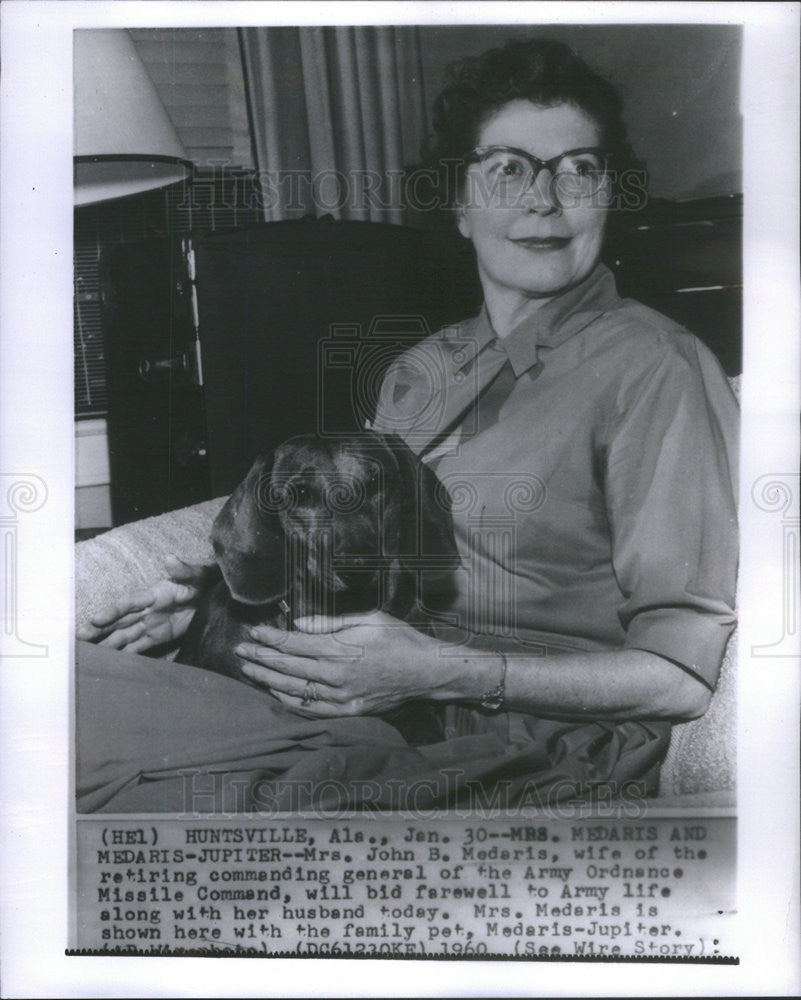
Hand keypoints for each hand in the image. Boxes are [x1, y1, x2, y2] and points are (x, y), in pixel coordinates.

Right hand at [76, 555, 217, 652]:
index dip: (113, 610)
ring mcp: (150, 624)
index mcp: (154, 594)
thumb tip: (170, 558)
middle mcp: (147, 610)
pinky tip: (110, 663)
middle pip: (119, 622)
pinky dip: (125, 655)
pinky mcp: (158, 637)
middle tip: (77, 640)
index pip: (130, 603)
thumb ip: (185, 570)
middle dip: (99, 630)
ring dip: (106, 644)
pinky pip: (139, 647)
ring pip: (123, 635)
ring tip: (86, 654)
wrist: (214, 594)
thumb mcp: (199, 574)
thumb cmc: (206, 580)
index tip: (95, 618)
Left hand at [235, 611, 456, 717]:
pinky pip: (312, 708)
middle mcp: (338, 675)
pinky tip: (276, 691)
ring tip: (249, 669)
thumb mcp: (370, 619)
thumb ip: (332, 622)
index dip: (270, 637)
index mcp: (341, 649)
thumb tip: (300, 623)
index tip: (253, 631)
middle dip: (261, 656)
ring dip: (268, 679)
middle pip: (289, 667)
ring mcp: (343, 697)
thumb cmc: (401, 639)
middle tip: (240, 650)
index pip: (295, 643)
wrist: (428, 671)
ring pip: (296, 689)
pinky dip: (291, 700)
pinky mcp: (350, 711)